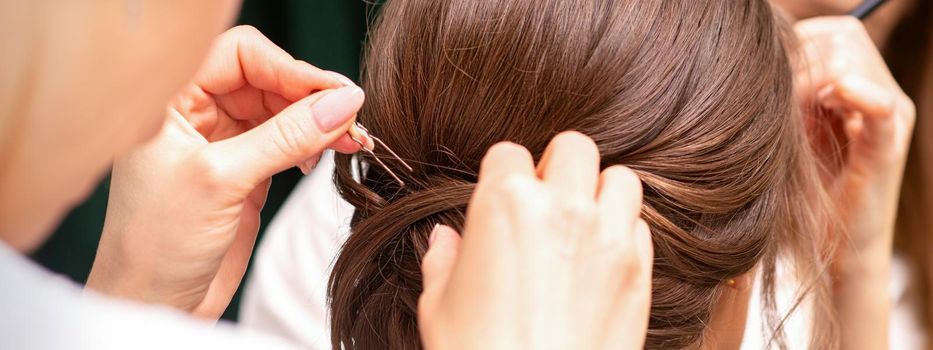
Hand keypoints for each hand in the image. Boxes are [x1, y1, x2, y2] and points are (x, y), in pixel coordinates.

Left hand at [86, 26, 363, 318]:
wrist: (154, 305)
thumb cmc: (157, 244)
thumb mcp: (223, 180)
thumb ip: (286, 137)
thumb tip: (343, 102)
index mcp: (170, 101)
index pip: (239, 55)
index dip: (288, 67)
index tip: (331, 91)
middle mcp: (195, 114)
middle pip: (267, 79)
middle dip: (310, 95)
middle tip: (350, 115)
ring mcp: (223, 143)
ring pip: (282, 110)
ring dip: (319, 120)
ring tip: (351, 137)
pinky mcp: (245, 171)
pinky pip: (288, 141)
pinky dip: (314, 143)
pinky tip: (330, 151)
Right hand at [417, 132, 652, 349]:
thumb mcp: (439, 305)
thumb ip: (443, 259)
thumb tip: (446, 238)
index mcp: (506, 203)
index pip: (510, 152)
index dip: (503, 175)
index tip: (502, 197)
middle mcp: (564, 209)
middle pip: (574, 148)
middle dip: (557, 167)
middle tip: (545, 201)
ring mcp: (610, 239)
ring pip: (620, 180)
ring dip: (600, 194)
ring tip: (580, 225)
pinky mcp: (639, 273)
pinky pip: (639, 229)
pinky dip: (623, 235)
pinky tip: (601, 262)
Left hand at [795, 16, 914, 348]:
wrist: (837, 246)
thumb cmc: (807, 188)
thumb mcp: (793, 130)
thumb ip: (788, 92)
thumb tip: (759, 58)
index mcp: (857, 87)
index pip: (833, 33)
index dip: (799, 44)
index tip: (771, 77)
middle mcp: (878, 95)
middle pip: (842, 39)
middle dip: (803, 59)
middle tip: (779, 98)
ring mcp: (887, 118)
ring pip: (853, 62)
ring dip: (812, 79)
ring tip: (793, 116)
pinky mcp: (886, 147)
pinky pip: (880, 107)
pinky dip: (861, 94)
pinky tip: (840, 94)